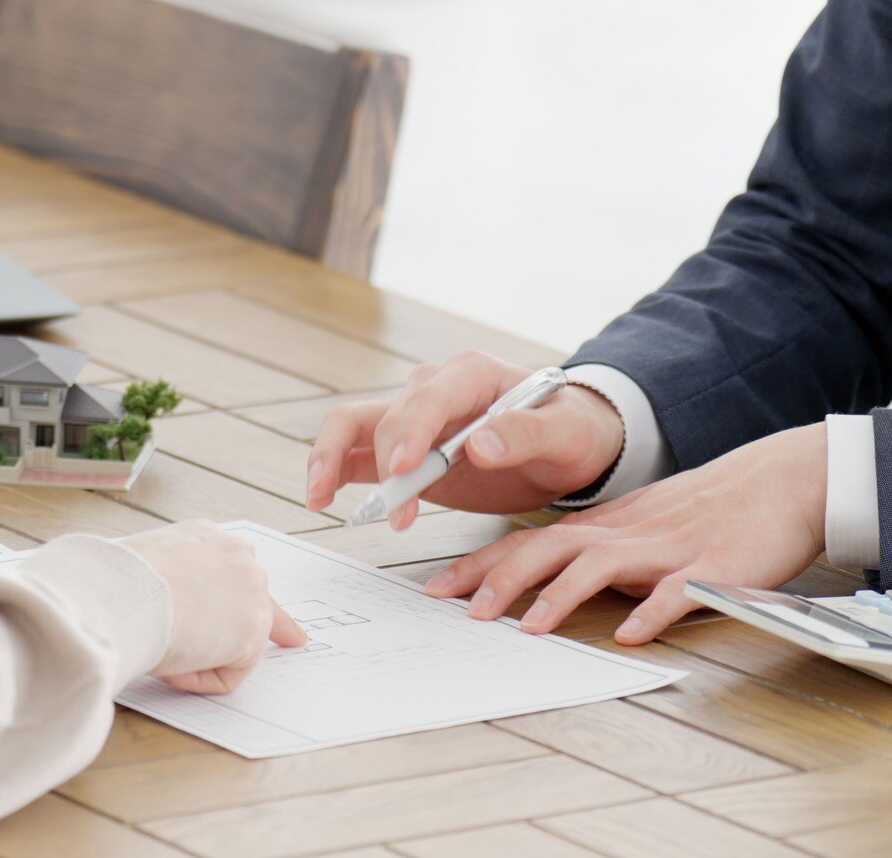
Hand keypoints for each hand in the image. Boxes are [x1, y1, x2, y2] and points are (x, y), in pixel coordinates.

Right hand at [117, 520, 305, 693]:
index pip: (238, 569)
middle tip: (294, 640)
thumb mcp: (146, 565)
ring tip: (166, 646)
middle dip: (259, 630)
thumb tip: (169, 610)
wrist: (120, 591)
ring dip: (203, 656)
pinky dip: (198, 679)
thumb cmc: (115, 582)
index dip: (250, 596)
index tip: (286, 618)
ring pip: (238, 643)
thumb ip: (171, 582)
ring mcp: (250, 591)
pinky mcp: (253, 628)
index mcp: (206, 538)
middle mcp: (237, 555)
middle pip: (261, 602)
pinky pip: (229, 675)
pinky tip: (173, 662)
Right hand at [306, 351, 624, 529]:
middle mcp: (434, 387)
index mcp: (471, 374)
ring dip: (333, 459)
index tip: (403, 471)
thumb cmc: (570, 431)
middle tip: (400, 517)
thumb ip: (526, 435)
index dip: (412, 432)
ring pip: (356, 426)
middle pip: (391, 420)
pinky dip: (333, 469)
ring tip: (320, 498)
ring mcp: (414, 417)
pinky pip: (356, 451)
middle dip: (389, 469)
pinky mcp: (404, 448)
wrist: (565, 445)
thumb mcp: (565, 433)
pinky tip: (321, 497)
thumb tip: (479, 445)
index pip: (429, 398)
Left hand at [424, 422, 829, 644]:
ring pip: (602, 566)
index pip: (529, 541)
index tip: (439, 590)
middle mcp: (627, 533)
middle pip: (550, 548)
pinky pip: (681, 591)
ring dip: (561, 596)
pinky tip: (633, 634)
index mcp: (607, 526)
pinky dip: (654, 612)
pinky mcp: (714, 566)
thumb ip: (598, 555)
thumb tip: (546, 589)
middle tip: (465, 613)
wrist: (782, 481)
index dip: (482, 565)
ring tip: (530, 628)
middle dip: (502, 580)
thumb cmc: (712, 511)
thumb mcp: (643, 529)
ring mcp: (669, 549)